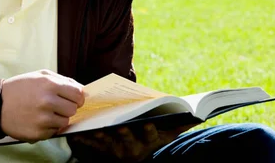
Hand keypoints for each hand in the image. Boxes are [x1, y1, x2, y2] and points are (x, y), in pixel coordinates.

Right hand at [0, 69, 84, 141]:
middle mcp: (47, 101)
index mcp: (50, 84)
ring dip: (58, 118)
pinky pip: (54, 132)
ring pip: (65, 122)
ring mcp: (42, 119)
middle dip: (68, 108)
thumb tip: (83, 90)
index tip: (74, 99)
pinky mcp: (37, 133)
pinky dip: (49, 127)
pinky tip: (38, 120)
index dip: (78, 98)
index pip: (78, 94)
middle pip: (73, 110)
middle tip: (57, 105)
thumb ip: (64, 81)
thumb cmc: (21, 87)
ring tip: (45, 112)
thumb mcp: (41, 75)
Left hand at [68, 122, 195, 161]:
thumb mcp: (166, 136)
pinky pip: (91, 144)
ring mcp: (116, 149)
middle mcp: (132, 147)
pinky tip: (77, 132)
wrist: (131, 160)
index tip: (149, 122)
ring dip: (102, 135)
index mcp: (148, 141)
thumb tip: (197, 117)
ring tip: (96, 127)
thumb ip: (179, 126)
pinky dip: (84, 138)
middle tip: (119, 124)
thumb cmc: (151, 140)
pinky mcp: (101, 149)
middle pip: (128, 138)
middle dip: (124, 131)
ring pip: (108, 142)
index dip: (150, 129)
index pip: (151, 135)